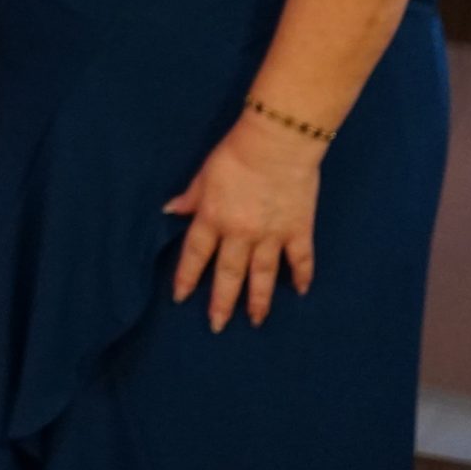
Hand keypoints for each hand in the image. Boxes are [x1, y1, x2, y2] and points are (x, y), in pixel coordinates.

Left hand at [163, 115, 322, 330]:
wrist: (278, 143)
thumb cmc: (235, 154)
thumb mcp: (204, 175)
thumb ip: (190, 198)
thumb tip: (169, 212)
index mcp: (213, 218)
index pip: (195, 256)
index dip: (186, 278)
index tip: (180, 298)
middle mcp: (240, 234)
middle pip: (228, 275)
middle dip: (221, 303)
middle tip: (217, 326)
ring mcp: (271, 235)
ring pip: (263, 275)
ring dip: (259, 300)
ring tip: (256, 321)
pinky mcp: (298, 230)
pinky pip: (300, 259)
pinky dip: (301, 276)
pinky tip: (300, 291)